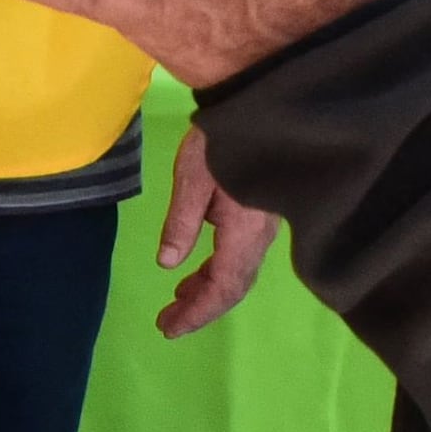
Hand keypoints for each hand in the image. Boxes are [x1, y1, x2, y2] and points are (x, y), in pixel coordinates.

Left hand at [151, 124, 283, 337]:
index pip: (223, 286)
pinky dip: (215, 269)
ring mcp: (263, 225)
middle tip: (167, 322)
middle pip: (233, 286)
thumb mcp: (193, 180)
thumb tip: (168, 264)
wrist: (258, 102)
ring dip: (206, 289)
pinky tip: (194, 269)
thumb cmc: (222, 137)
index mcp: (245, 232)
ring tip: (176, 299)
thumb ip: (182, 225)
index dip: (198, 312)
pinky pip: (238, 254)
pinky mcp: (259, 213)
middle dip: (201, 307)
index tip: (169, 328)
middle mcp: (260, 236)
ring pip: (236, 271)